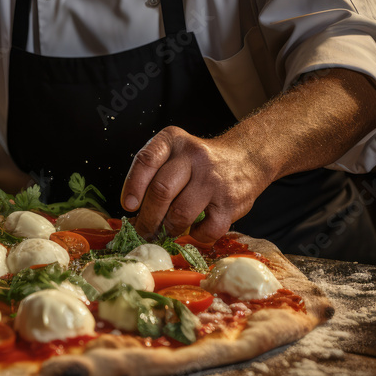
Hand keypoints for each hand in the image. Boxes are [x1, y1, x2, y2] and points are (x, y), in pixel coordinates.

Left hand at [120, 126, 270, 241]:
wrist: (246, 157)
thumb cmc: (199, 162)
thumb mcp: (175, 152)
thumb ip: (153, 173)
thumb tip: (135, 213)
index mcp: (173, 140)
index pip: (146, 160)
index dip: (133, 186)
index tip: (128, 206)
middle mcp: (194, 156)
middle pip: (161, 191)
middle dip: (147, 218)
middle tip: (144, 230)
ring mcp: (213, 179)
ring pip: (180, 214)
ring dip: (169, 229)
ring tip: (166, 231)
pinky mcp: (230, 202)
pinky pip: (207, 230)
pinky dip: (196, 236)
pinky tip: (195, 229)